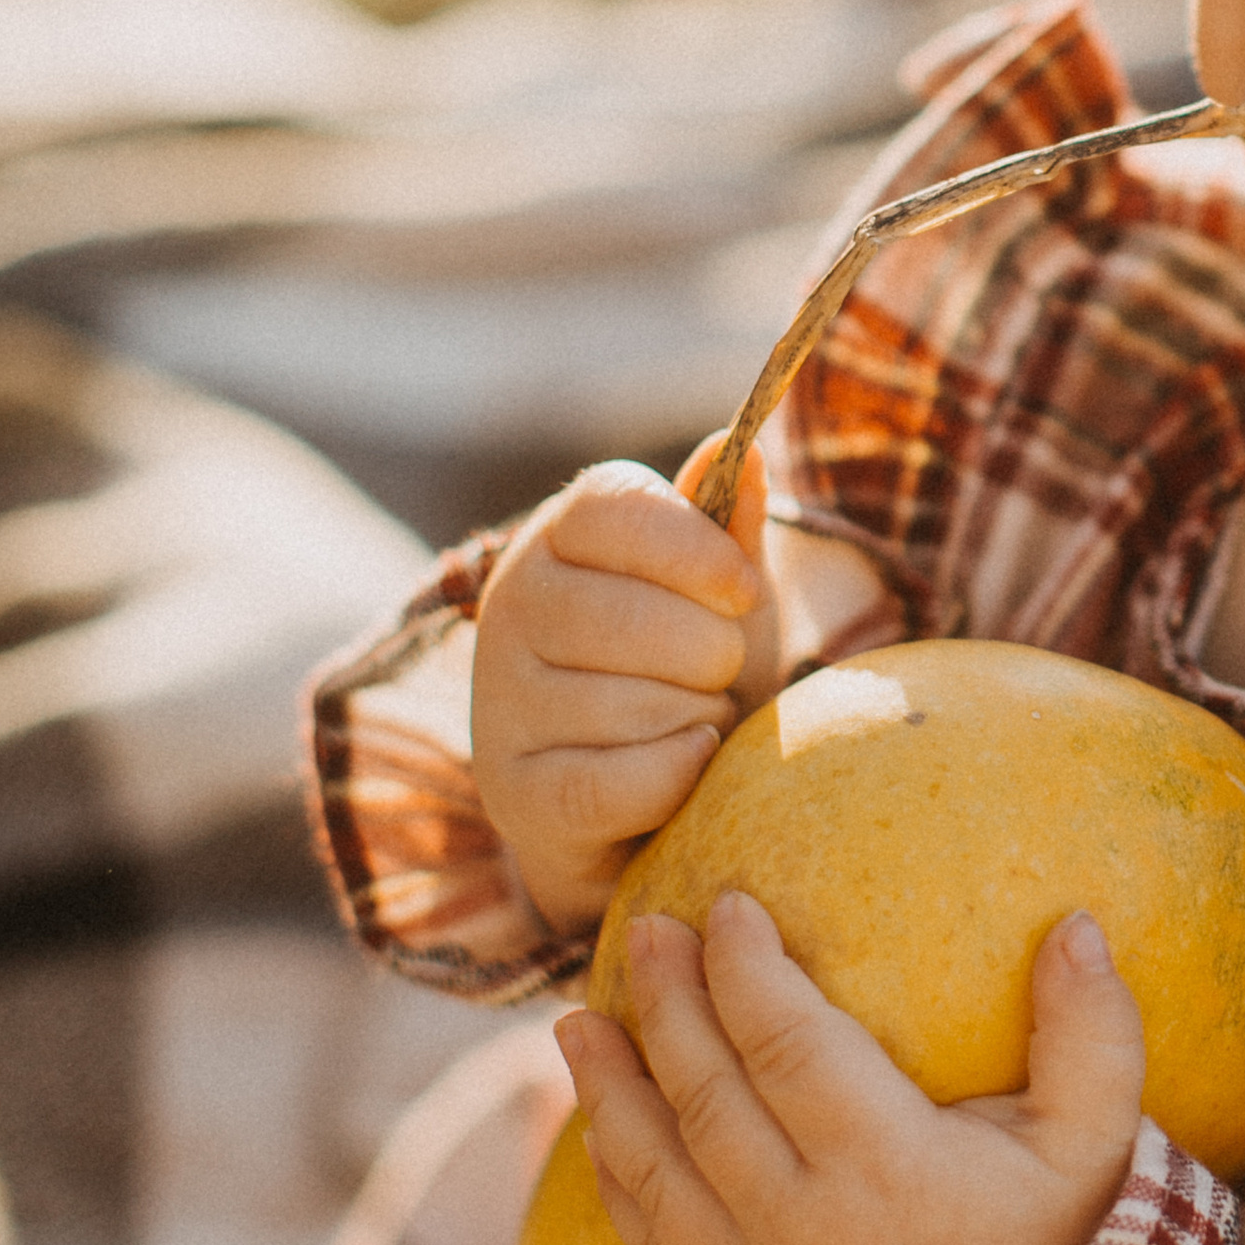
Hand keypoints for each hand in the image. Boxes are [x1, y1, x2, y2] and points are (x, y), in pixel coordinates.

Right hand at [471, 445, 779, 935]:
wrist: (643, 796)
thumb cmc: (687, 669)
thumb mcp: (717, 593)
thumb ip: (729, 525)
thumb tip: (744, 447)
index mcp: (557, 535)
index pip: (616, 507)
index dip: (697, 548)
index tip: (743, 591)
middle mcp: (510, 604)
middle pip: (636, 616)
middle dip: (714, 653)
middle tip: (717, 672)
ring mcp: (500, 699)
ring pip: (638, 703)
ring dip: (700, 718)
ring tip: (693, 718)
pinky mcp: (512, 789)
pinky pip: (620, 783)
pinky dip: (678, 777)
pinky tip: (687, 764)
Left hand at [556, 895, 1146, 1244]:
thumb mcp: (1102, 1142)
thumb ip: (1093, 1032)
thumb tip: (1079, 924)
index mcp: (887, 1167)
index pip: (788, 1044)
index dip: (747, 968)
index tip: (727, 903)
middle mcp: (806, 1223)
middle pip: (706, 1094)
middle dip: (667, 1003)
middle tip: (648, 929)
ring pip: (657, 1170)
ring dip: (610, 1089)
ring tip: (577, 1020)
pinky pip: (655, 1243)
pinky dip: (617, 1179)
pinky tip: (597, 1128)